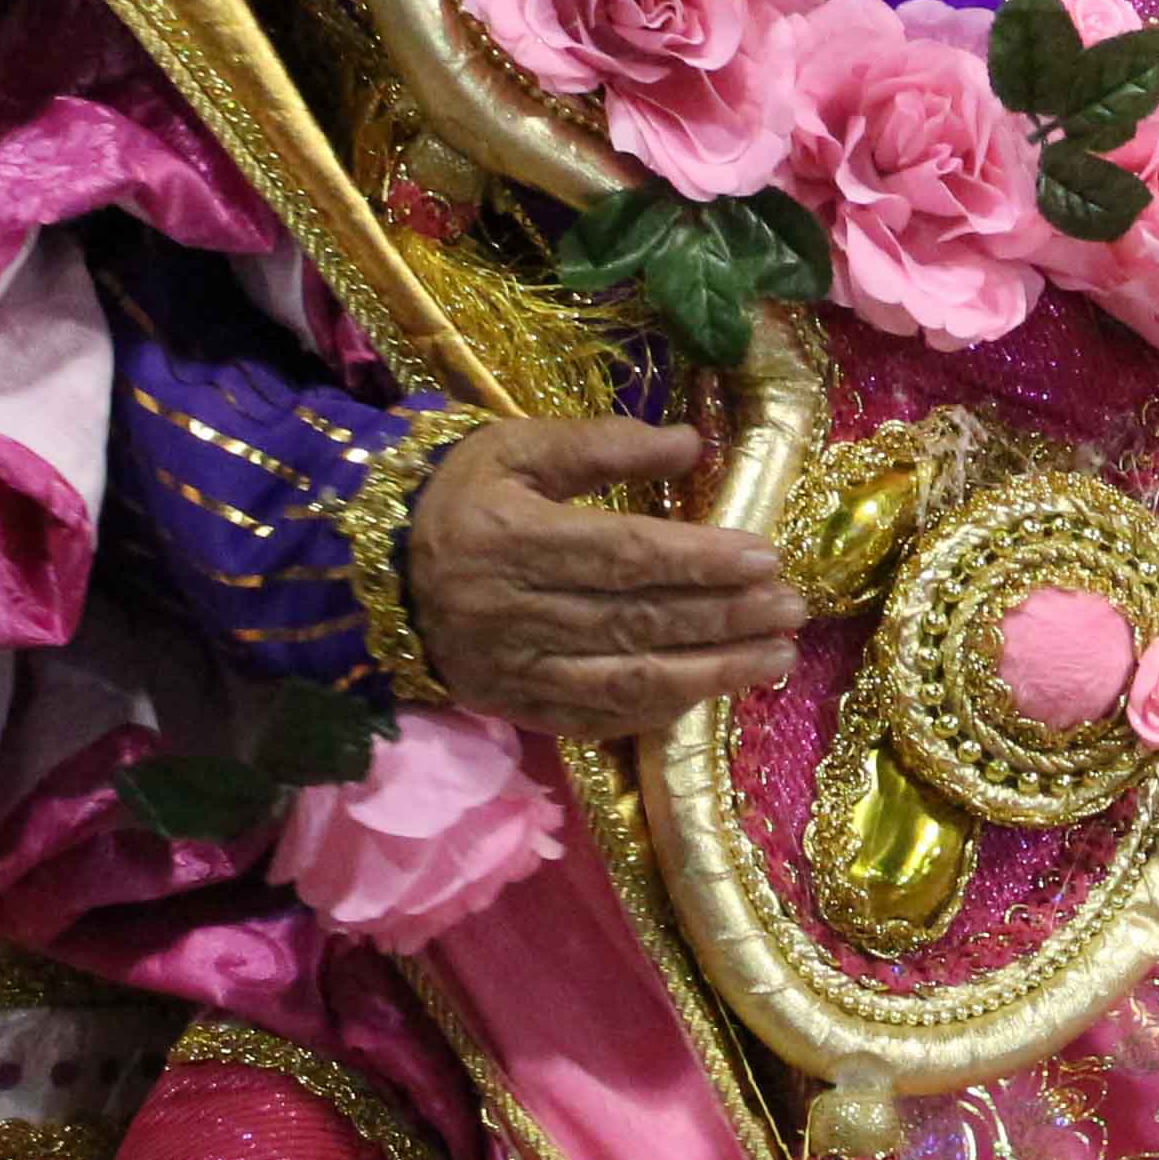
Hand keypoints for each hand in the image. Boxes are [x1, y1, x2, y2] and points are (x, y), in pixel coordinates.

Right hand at [403, 418, 802, 730]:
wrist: (365, 562)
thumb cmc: (458, 491)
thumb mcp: (519, 446)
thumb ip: (605, 444)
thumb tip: (693, 442)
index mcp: (507, 537)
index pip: (622, 555)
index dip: (698, 560)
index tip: (766, 557)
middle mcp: (506, 610)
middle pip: (635, 621)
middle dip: (723, 618)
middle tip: (793, 608)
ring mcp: (507, 668)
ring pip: (622, 680)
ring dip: (710, 674)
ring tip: (777, 657)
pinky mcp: (507, 705)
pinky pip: (593, 718)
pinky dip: (656, 709)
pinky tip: (711, 693)